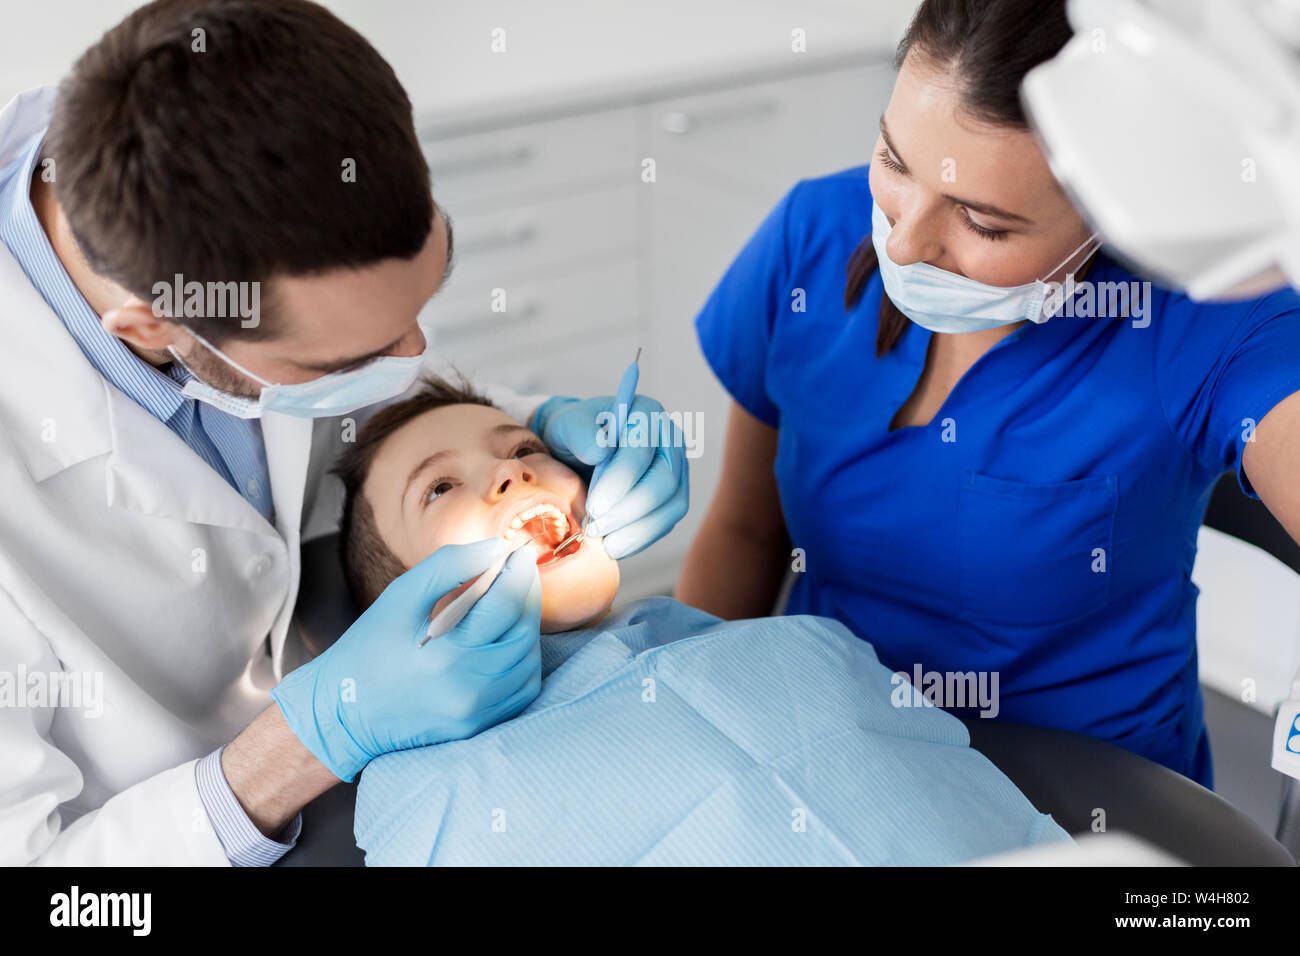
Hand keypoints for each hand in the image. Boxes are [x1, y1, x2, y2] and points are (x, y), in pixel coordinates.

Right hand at [270, 538, 541, 780]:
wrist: (342, 712)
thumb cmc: (368, 647)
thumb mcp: (400, 597)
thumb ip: (450, 567)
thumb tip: (496, 548)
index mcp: (449, 653)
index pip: (507, 605)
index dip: (521, 572)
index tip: (522, 551)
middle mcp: (470, 688)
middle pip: (524, 633)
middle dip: (527, 596)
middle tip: (518, 573)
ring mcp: (477, 712)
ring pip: (529, 661)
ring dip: (527, 627)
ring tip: (510, 604)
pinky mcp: (479, 726)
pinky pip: (522, 689)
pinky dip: (523, 660)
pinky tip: (506, 640)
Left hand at [534, 393, 688, 558]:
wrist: (577, 453)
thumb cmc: (573, 435)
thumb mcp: (567, 426)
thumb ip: (581, 433)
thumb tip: (600, 451)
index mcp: (647, 413)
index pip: (642, 449)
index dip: (621, 480)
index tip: (594, 506)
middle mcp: (670, 440)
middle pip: (664, 481)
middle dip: (629, 510)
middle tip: (595, 527)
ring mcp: (676, 470)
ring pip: (672, 505)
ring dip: (638, 530)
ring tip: (604, 542)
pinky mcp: (672, 497)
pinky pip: (667, 522)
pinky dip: (641, 538)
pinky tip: (614, 545)